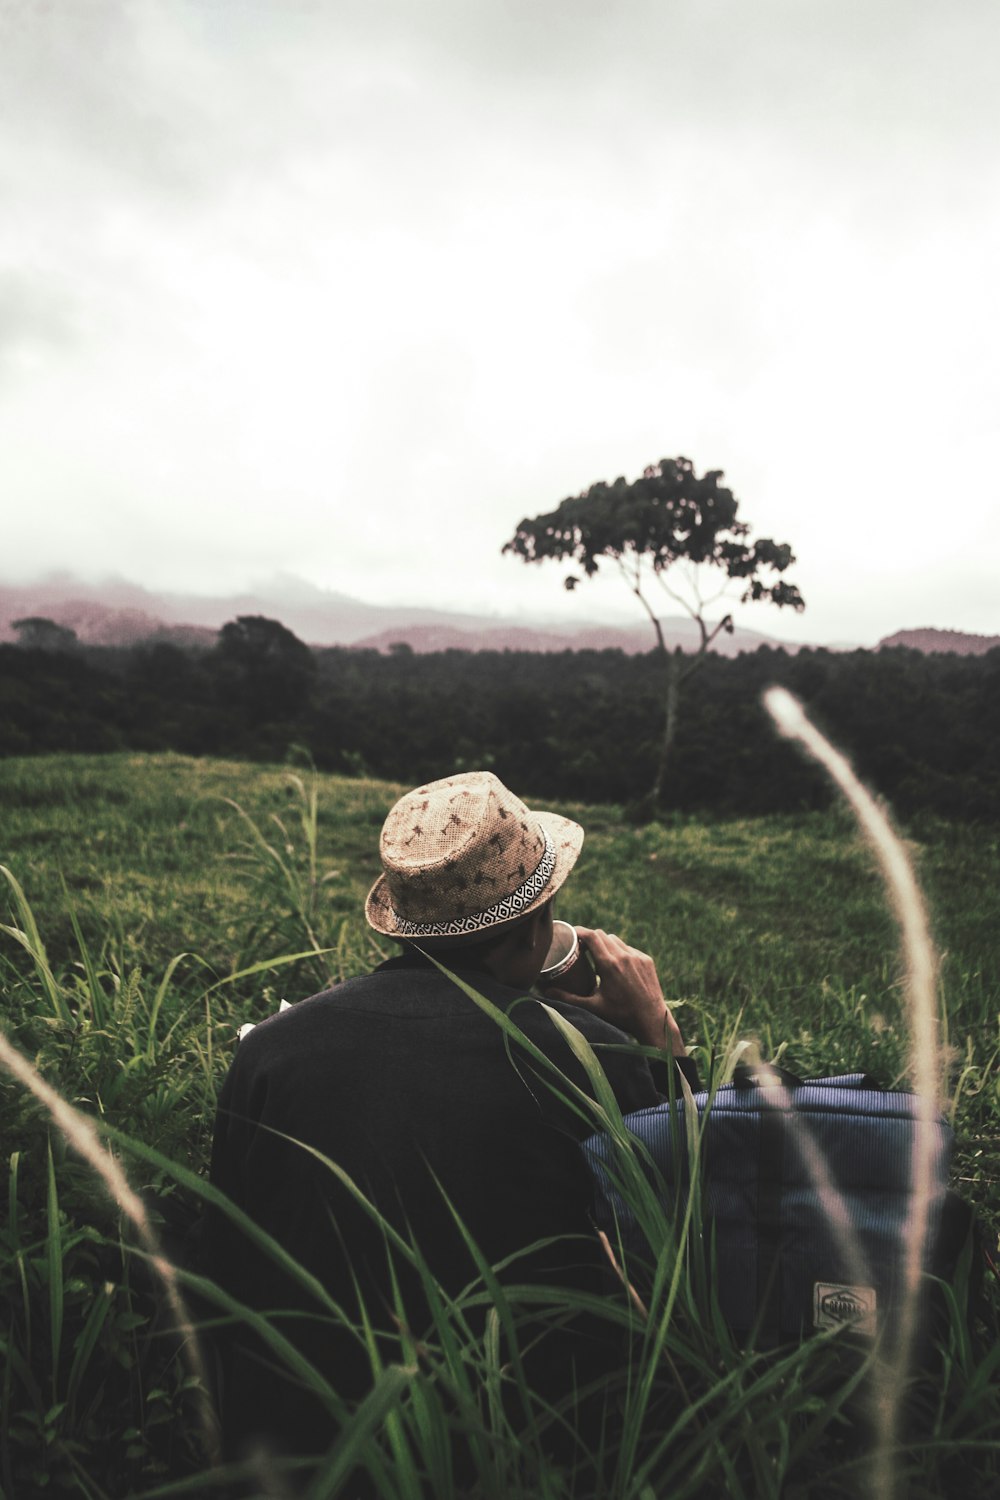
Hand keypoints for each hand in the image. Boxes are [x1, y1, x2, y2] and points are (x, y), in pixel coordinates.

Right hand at [544, 927, 686, 1054]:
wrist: (652, 1020)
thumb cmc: (621, 1015)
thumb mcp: (593, 1007)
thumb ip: (568, 998)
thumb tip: (546, 991)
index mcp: (609, 964)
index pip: (592, 936)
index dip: (579, 931)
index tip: (570, 933)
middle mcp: (624, 956)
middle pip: (602, 935)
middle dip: (589, 938)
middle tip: (580, 946)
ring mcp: (637, 957)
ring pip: (615, 940)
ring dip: (604, 944)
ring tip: (597, 956)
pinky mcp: (647, 960)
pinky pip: (628, 949)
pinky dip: (619, 952)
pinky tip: (615, 965)